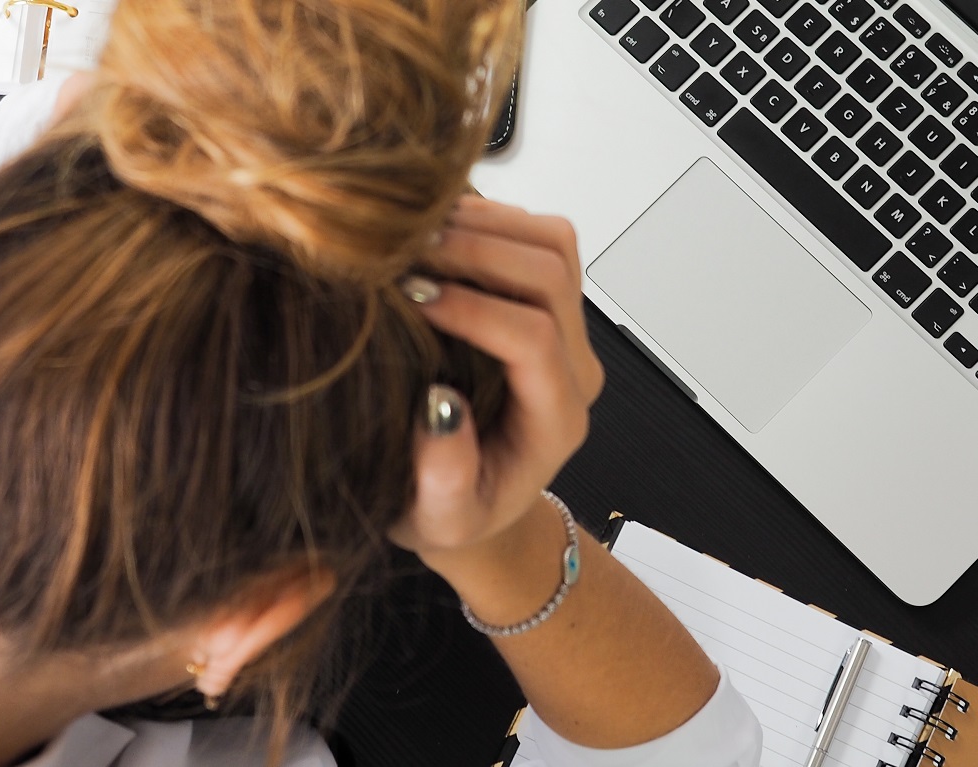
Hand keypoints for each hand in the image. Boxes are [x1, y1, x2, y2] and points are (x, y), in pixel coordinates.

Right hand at [390, 196, 604, 565]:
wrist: (473, 500)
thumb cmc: (453, 511)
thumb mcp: (438, 520)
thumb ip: (444, 479)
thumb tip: (439, 408)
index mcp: (555, 419)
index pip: (533, 339)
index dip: (474, 309)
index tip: (412, 298)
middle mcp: (573, 367)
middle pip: (551, 276)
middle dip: (477, 251)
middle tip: (405, 252)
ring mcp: (566, 329)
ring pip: (553, 243)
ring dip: (485, 225)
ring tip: (415, 234)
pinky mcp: (546, 301)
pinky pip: (536, 236)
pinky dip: (487, 218)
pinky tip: (432, 230)